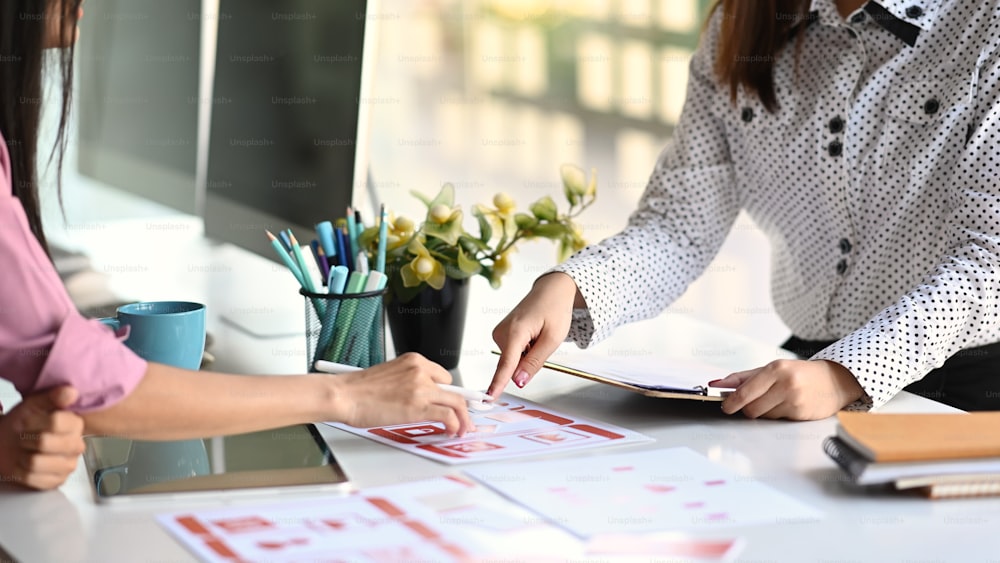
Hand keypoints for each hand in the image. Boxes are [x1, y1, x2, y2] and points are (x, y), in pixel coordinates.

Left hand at [0, 386, 84, 489]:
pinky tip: (25, 464)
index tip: (26, 421)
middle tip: (26, 436)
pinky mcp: (56, 482)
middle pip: (44, 442)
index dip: (33, 421)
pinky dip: (21, 471)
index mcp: (76, 424)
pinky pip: (32, 478)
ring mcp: (68, 465)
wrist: (9, 442)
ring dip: (23, 456)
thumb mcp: (34, 404)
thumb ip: (52, 397)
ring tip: (26, 451)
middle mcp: (77, 445)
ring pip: (36, 462)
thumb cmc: (23, 423)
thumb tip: (70, 391)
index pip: (55, 422)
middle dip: (27, 438)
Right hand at [330, 353, 473, 435]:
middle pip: (454, 390)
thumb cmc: (358, 389)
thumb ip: (408, 382)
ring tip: (462, 429)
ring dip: (463, 418)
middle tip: (464, 417)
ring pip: (456, 403)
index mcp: (413, 361)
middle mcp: (420, 371)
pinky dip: (455, 425)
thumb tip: (420, 397)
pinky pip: (448, 415)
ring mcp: (421, 388)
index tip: (453, 402)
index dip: (448, 393)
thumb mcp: (390, 375)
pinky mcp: (419, 406)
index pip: (442, 377)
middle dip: (461, 406)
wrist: (345, 395)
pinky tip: (452, 431)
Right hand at [488, 272, 581, 396]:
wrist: (551, 290)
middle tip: (542, 342)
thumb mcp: (552, 339)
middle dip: (528, 362)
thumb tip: (518, 381)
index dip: (498, 383)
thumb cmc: (555, 309)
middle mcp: (502, 331)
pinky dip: (523, 350)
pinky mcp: (501, 334)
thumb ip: (534, 362)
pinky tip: (531, 335)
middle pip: (511, 364)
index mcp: (515, 331)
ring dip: (527, 355)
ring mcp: (500, 332)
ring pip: (512, 360)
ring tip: (537, 335)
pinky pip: (512, 353)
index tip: (489, 397)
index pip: (506, 364)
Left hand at [710, 359, 865, 419]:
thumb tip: (716, 384)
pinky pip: (777, 420)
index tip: (725, 407)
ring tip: (776, 399)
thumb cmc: (799, 373)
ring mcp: (795, 401)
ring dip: (763, 411)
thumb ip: (742, 377)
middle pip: (751, 408)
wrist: (835, 380)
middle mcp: (786, 384)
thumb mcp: (771, 368)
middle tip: (753, 402)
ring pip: (763, 416)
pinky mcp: (801, 414)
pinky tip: (787, 405)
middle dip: (747, 408)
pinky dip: (776, 415)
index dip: (732, 402)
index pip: (745, 391)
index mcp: (776, 369)